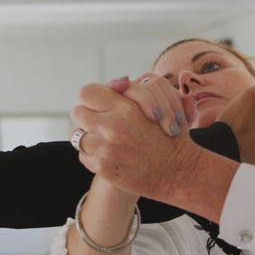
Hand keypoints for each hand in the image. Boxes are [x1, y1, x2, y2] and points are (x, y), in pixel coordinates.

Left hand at [71, 83, 204, 198]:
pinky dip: (93, 156)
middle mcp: (111, 126)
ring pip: (78, 135)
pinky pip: (83, 156)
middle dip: (88, 116)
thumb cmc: (170, 136)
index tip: (99, 104)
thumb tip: (119, 82)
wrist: (177, 171)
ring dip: (90, 137)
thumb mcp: (160, 105)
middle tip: (99, 122)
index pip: (87, 93)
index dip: (93, 98)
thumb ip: (135, 92)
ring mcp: (105, 148)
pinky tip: (109, 156)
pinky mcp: (102, 167)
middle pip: (78, 112)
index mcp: (125, 107)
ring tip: (104, 140)